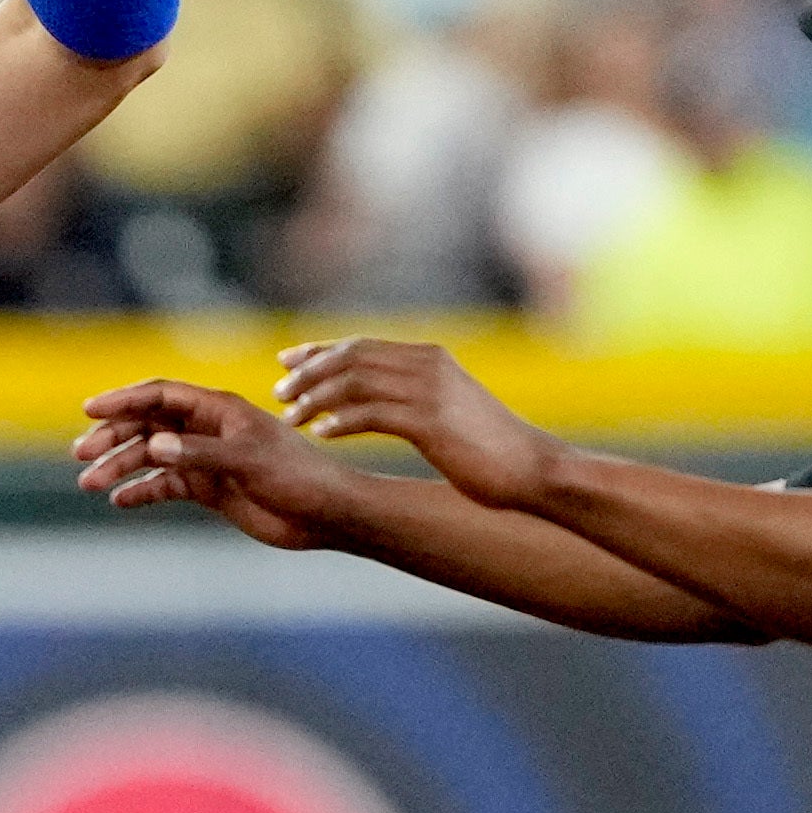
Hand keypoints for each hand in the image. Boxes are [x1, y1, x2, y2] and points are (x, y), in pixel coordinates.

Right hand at [73, 378, 347, 551]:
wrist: (324, 513)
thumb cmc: (296, 476)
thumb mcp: (247, 461)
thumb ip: (199, 452)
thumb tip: (153, 445)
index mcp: (218, 409)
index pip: (160, 395)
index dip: (123, 400)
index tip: (90, 411)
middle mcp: (207, 429)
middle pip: (147, 424)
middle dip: (112, 438)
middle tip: (81, 455)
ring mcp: (206, 458)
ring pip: (151, 456)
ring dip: (120, 467)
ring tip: (90, 484)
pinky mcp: (210, 487)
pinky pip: (166, 485)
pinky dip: (142, 492)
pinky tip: (120, 500)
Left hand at [275, 334, 557, 508]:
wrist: (532, 467)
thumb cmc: (490, 447)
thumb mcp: (449, 411)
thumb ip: (416, 398)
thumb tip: (383, 402)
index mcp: (429, 358)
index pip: (361, 345)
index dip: (319, 351)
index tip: (286, 362)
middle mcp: (427, 365)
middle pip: (351, 357)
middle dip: (309, 372)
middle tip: (279, 393)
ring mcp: (430, 391)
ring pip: (355, 382)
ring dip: (316, 399)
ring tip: (290, 418)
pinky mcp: (431, 421)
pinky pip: (372, 414)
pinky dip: (341, 422)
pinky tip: (319, 435)